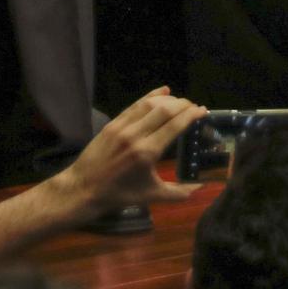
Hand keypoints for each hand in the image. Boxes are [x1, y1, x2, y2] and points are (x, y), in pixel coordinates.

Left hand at [48, 88, 205, 220]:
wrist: (84, 189)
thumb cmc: (119, 195)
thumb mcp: (151, 196)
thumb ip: (178, 192)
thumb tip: (200, 187)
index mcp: (147, 152)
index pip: (175, 125)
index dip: (191, 115)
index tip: (203, 111)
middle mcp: (136, 134)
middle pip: (165, 110)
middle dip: (182, 104)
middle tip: (193, 107)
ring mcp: (122, 126)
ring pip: (149, 104)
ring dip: (168, 99)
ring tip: (180, 101)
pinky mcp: (113, 123)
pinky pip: (135, 105)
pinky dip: (150, 96)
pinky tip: (162, 92)